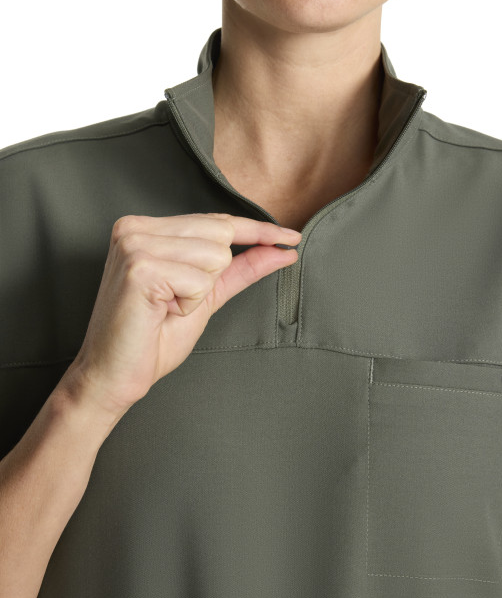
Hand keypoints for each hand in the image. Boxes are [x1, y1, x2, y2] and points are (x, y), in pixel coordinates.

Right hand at [62, 213, 301, 418]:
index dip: (257, 231)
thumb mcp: (204, 297)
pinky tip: (160, 312)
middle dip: (211, 276)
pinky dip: (188, 304)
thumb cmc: (152, 338)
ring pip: (214, 256)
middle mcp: (135, 228)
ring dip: (198, 293)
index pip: (216, 221)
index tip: (291, 237)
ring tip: (165, 307)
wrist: (113, 375)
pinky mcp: (140, 268)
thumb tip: (281, 251)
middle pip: (220, 236)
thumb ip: (240, 270)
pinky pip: (199, 281)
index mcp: (146, 228)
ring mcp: (135, 244)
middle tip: (174, 302)